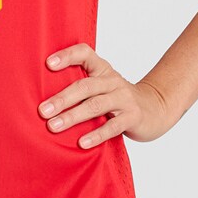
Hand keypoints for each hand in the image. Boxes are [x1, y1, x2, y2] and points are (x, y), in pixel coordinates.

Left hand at [38, 43, 175, 146]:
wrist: (156, 109)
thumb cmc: (117, 99)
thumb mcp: (101, 87)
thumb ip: (80, 88)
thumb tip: (43, 101)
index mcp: (102, 69)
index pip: (85, 53)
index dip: (67, 56)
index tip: (47, 64)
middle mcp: (112, 81)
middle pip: (85, 86)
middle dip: (62, 98)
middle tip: (42, 111)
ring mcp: (124, 98)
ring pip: (95, 105)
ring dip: (72, 116)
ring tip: (53, 126)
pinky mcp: (133, 117)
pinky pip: (113, 126)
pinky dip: (96, 134)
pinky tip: (81, 143)